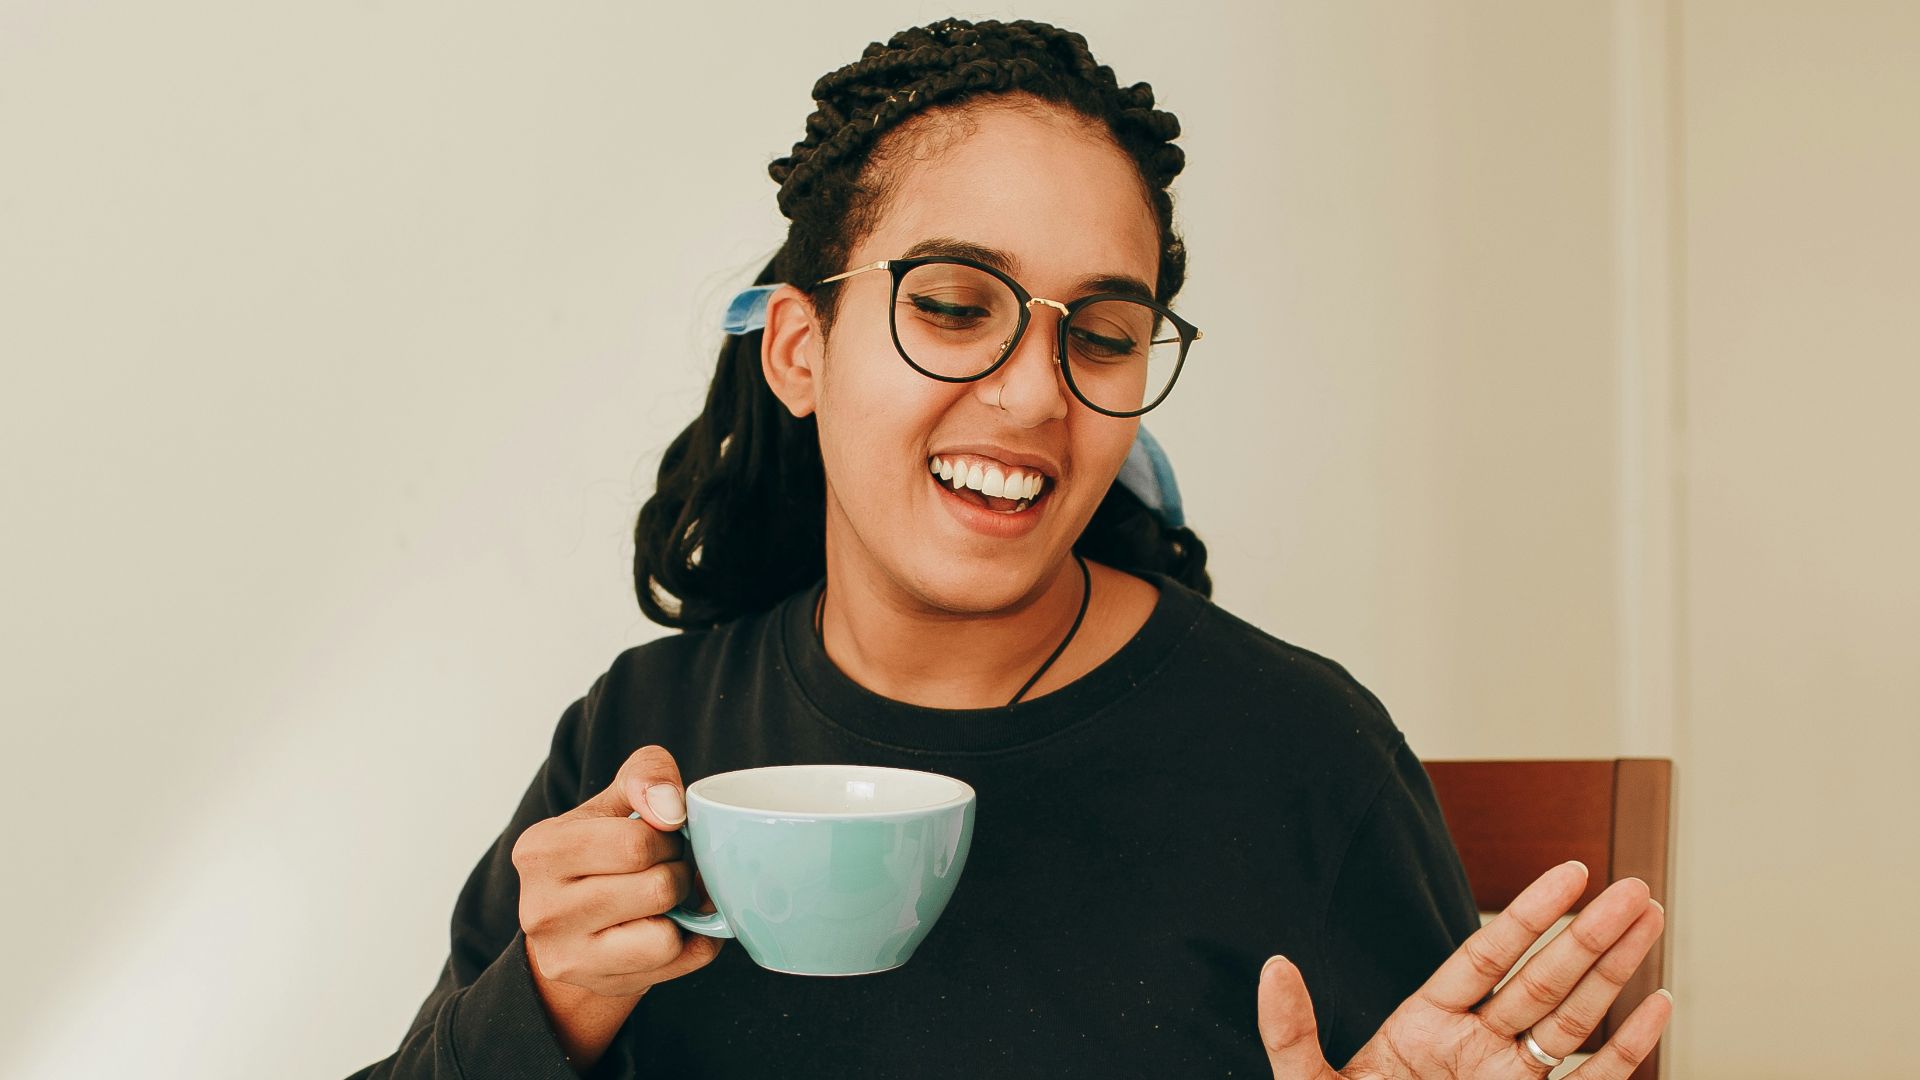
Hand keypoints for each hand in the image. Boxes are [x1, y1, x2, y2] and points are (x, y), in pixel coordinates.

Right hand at [511, 744, 724, 998]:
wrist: (574, 923)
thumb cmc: (601, 850)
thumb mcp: (616, 799)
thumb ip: (646, 775)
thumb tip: (670, 808)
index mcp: (540, 850)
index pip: (636, 843)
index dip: (668, 837)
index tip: (661, 837)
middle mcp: (542, 908)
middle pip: (657, 887)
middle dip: (679, 871)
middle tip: (667, 867)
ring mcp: (566, 955)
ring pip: (666, 936)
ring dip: (683, 912)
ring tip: (664, 898)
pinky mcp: (595, 984)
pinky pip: (675, 963)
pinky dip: (689, 942)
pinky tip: (669, 926)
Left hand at [1257, 861, 1670, 1078]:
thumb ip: (1292, 1030)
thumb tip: (1273, 966)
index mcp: (1426, 1026)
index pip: (1487, 955)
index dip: (1531, 914)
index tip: (1573, 872)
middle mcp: (1477, 1048)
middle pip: (1543, 980)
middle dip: (1590, 934)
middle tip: (1634, 888)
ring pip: (1574, 1020)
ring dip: (1616, 972)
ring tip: (1651, 919)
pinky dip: (1627, 1049)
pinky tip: (1656, 1005)